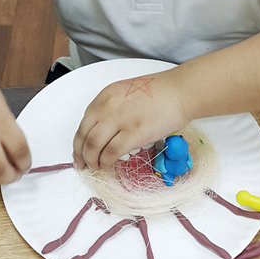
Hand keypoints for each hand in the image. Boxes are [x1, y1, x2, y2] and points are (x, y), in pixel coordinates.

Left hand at [73, 68, 191, 170]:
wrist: (180, 91)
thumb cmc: (161, 92)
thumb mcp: (126, 92)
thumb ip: (112, 109)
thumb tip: (106, 131)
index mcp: (105, 96)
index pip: (84, 122)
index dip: (79, 141)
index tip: (79, 151)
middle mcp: (107, 106)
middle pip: (84, 135)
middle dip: (81, 154)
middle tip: (82, 164)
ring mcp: (119, 120)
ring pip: (94, 146)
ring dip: (92, 160)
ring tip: (96, 166)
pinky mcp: (133, 133)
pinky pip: (111, 153)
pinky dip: (107, 162)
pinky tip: (109, 165)